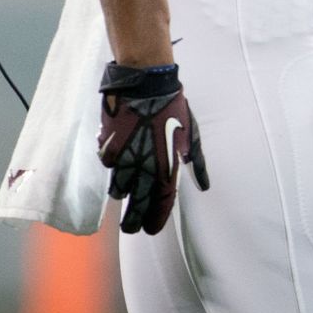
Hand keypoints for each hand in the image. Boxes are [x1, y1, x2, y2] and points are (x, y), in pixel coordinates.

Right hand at [96, 63, 209, 234]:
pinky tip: (119, 152)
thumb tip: (204, 185)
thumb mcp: (191, 135)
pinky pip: (108, 165)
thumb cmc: (173, 107)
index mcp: (166, 169)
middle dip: (132, 222)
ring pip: (117, 190)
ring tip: (126, 186)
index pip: (160, 207)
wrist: (146, 82)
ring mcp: (123, 160)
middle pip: (135, 209)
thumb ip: (197, 164)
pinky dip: (112, 163)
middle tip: (131, 227)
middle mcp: (144, 171)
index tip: (150, 229)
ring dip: (122, 190)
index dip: (154, 221)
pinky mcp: (107, 148)